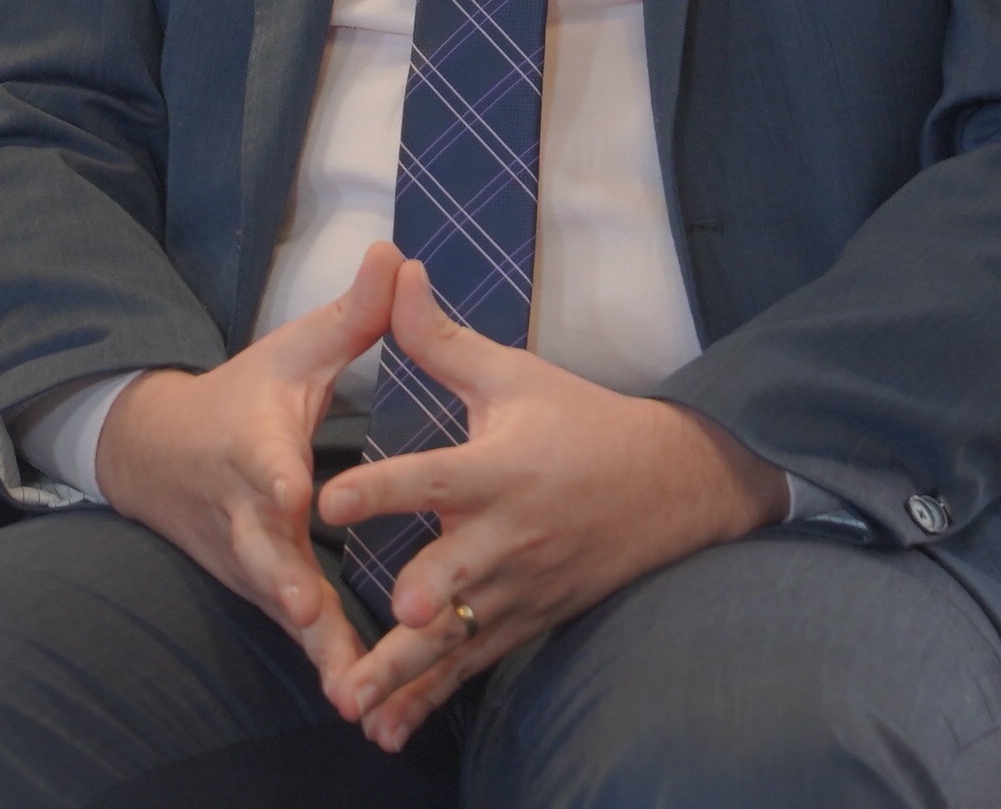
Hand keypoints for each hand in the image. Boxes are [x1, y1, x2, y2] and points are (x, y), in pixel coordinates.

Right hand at [96, 241, 401, 689]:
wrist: (159, 455)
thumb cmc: (243, 395)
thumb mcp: (293, 350)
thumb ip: (353, 314)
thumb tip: (400, 254)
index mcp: (254, 445)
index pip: (263, 463)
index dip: (278, 480)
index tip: (294, 494)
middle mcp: (245, 512)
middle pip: (264, 552)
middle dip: (289, 586)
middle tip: (311, 617)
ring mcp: (248, 559)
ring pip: (281, 606)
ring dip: (315, 646)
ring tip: (355, 689)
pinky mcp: (263, 590)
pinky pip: (297, 630)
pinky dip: (324, 662)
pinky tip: (367, 703)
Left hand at [313, 251, 789, 748]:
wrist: (671, 486)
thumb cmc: (582, 421)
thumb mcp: (514, 375)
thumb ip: (442, 339)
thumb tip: (394, 271)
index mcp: (500, 468)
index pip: (433, 478)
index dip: (383, 489)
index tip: (329, 502)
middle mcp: (510, 535)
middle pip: (454, 576)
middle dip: (418, 605)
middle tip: (377, 624)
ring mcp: (521, 587)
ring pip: (458, 637)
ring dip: (407, 673)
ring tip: (356, 705)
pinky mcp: (527, 620)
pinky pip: (475, 665)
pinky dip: (433, 699)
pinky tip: (390, 730)